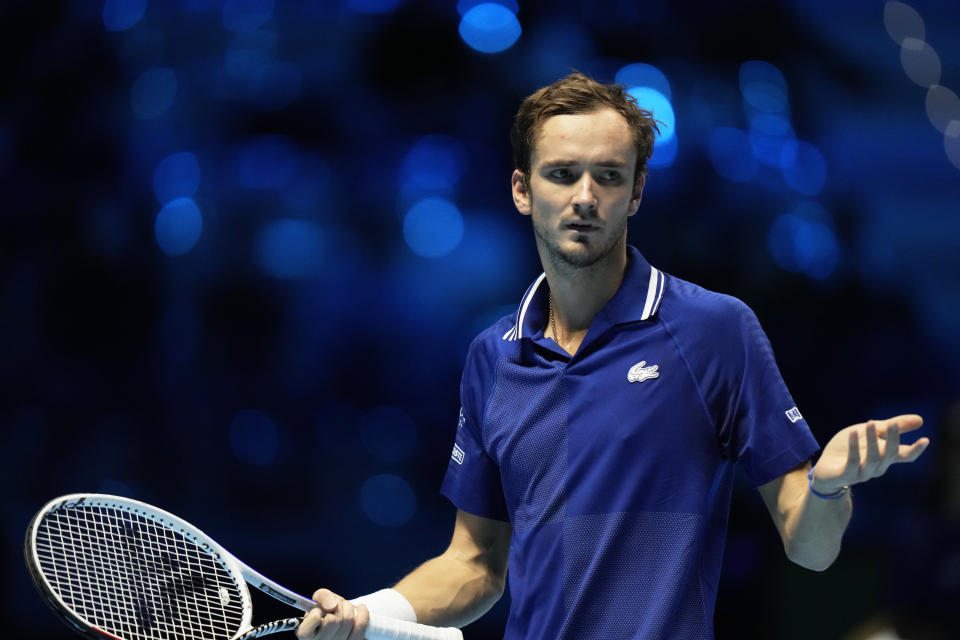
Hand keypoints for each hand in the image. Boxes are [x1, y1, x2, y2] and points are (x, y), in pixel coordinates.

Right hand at [297, 588, 368, 639]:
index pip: (315, 618)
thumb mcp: (319, 601)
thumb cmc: (326, 612)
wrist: (340, 621)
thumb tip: (333, 605)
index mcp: (306, 634)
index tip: (319, 611)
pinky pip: (360, 627)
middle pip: (334, 619)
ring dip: (349, 608)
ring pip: (348, 621)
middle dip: (338, 605)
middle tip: (336, 605)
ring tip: (347, 607)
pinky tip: (361, 609)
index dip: (318, 610)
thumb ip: (322, 596)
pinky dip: (363, 613)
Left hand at [811, 414, 929, 494]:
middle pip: (890, 455)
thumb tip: (920, 420)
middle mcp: (877, 467)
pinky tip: (852, 433)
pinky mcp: (846, 475)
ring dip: (873, 440)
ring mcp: (862, 473)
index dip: (916, 450)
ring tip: (871, 422)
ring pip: (873, 458)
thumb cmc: (848, 450)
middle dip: (892, 439)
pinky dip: (854, 447)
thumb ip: (889, 427)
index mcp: (884, 457)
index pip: (905, 456)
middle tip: (893, 424)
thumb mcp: (868, 433)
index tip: (925, 440)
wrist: (824, 469)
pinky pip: (853, 462)